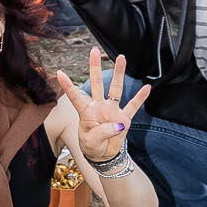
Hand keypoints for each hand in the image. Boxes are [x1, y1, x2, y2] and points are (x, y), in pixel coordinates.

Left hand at [55, 47, 150, 165]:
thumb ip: (101, 133)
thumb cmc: (92, 146)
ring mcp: (112, 111)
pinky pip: (133, 106)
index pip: (75, 96)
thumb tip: (117, 125)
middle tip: (94, 50)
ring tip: (121, 57)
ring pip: (116, 89)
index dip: (67, 86)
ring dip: (118, 74)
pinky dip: (140, 98)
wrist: (104, 155)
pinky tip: (147, 87)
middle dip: (95, 67)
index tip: (59, 73)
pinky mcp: (124, 119)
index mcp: (86, 112)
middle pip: (96, 83)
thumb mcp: (91, 142)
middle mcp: (99, 107)